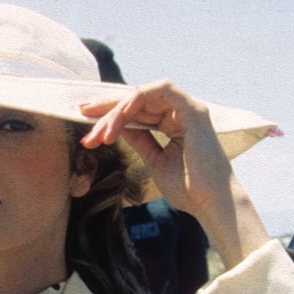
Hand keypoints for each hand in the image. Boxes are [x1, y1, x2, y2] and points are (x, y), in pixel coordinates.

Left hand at [79, 81, 269, 268]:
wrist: (210, 203)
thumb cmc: (187, 189)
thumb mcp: (153, 160)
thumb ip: (138, 139)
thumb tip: (116, 127)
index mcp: (173, 124)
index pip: (137, 111)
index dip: (111, 114)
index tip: (87, 125)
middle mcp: (181, 112)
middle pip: (137, 101)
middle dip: (107, 111)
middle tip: (84, 122)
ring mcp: (188, 109)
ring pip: (144, 96)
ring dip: (118, 111)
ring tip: (102, 133)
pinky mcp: (193, 109)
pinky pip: (161, 90)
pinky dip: (138, 98)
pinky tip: (121, 115)